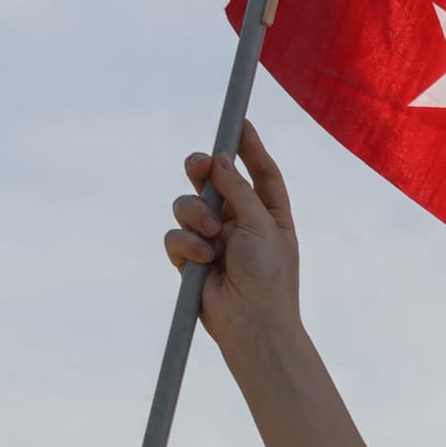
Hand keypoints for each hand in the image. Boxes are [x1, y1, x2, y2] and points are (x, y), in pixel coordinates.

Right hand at [164, 127, 304, 345]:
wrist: (252, 324)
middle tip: (197, 165)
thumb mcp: (261, 225)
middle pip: (214, 181)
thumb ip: (239, 189)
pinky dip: (186, 244)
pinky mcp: (191, 259)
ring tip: (211, 235)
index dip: (249, 147)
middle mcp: (241, 223)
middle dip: (202, 169)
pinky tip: (201, 259)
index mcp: (270, 214)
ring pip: (187, 205)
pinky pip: (175, 236)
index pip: (260, 172)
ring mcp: (214, 240)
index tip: (239, 122)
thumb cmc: (269, 277)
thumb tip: (220, 159)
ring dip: (195, 214)